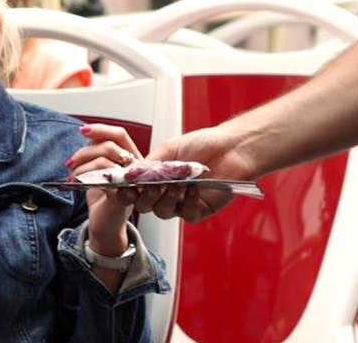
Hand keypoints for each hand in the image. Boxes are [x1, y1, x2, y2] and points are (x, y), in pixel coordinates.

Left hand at [67, 123, 140, 253]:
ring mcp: (131, 183)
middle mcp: (136, 169)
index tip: (82, 131)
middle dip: (85, 151)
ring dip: (82, 167)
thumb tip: (89, 133)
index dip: (101, 129)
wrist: (105, 226)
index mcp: (132, 159)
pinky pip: (103, 179)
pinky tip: (77, 184)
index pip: (120, 135)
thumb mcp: (100, 169)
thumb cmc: (103, 198)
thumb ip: (99, 151)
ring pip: (104, 160)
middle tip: (70, 162)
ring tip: (72, 176)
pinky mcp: (122, 197)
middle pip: (111, 145)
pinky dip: (85, 179)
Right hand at [112, 126, 253, 222]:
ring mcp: (181, 203)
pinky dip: (187, 202)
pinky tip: (193, 188)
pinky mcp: (198, 211)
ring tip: (175, 185)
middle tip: (151, 187)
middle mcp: (166, 192)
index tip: (126, 187)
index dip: (127, 192)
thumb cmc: (203, 144)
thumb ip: (149, 164)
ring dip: (166, 199)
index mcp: (156, 178)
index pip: (135, 191)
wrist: (231, 147)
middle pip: (145, 206)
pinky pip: (186, 214)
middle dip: (145, 197)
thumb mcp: (169, 149)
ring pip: (163, 212)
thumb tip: (129, 175)